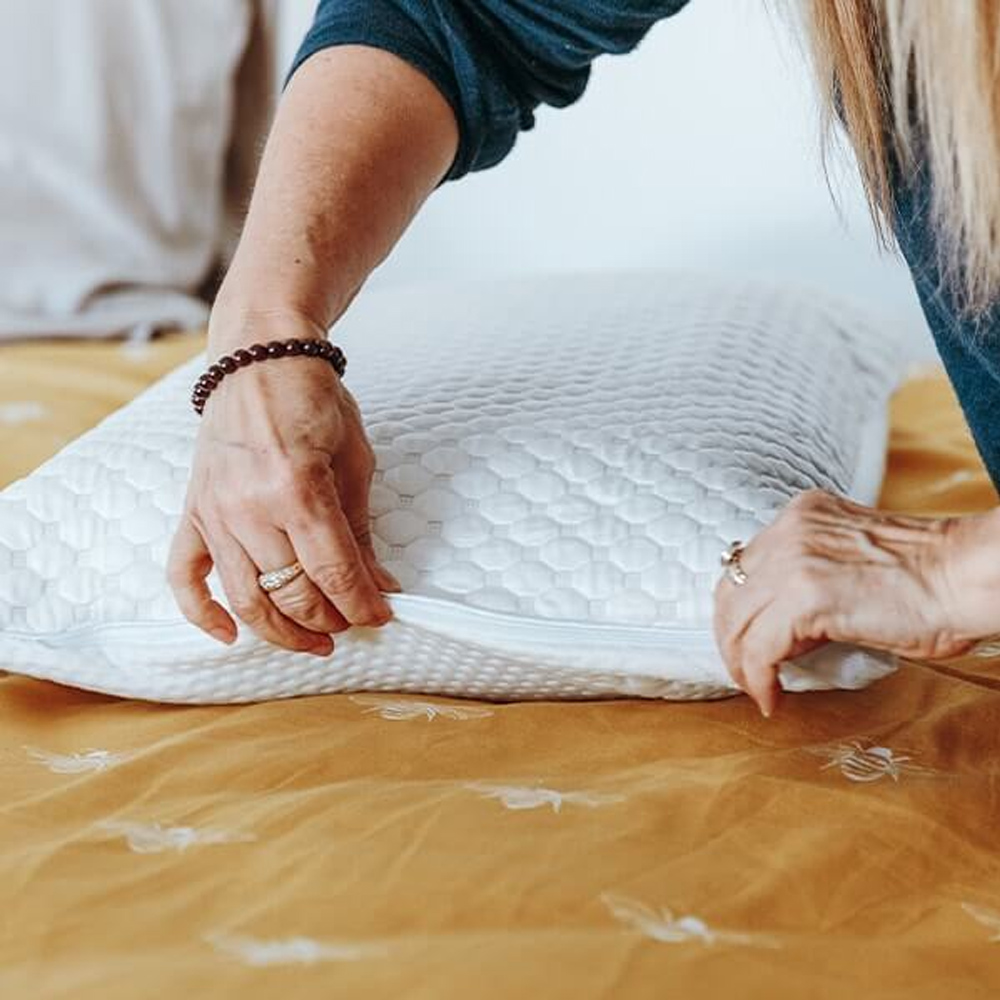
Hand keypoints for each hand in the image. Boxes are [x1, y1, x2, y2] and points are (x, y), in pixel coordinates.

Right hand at [168, 317, 398, 655]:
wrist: (259, 355)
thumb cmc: (313, 400)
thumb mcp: (355, 460)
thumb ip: (361, 529)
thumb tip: (380, 584)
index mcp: (298, 489)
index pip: (334, 572)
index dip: (363, 604)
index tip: (383, 615)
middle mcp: (249, 507)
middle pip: (292, 592)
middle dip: (330, 618)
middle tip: (354, 623)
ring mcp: (215, 512)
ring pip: (245, 597)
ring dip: (281, 631)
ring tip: (314, 642)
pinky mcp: (193, 511)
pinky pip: (184, 575)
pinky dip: (201, 613)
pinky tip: (227, 636)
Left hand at [713, 489, 995, 716]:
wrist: (968, 577)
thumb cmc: (932, 580)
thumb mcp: (854, 560)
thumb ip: (814, 575)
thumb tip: (790, 623)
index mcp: (803, 515)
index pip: (745, 565)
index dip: (738, 608)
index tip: (746, 640)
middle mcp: (790, 531)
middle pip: (729, 591)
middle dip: (730, 638)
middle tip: (743, 672)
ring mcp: (793, 561)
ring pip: (736, 621)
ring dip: (740, 663)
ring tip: (757, 689)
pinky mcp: (804, 598)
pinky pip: (760, 649)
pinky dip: (759, 679)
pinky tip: (772, 698)